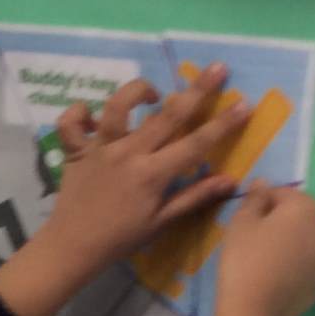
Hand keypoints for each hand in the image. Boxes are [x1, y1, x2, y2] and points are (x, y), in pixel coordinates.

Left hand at [0, 66, 251, 315]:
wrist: (74, 247)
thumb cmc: (121, 238)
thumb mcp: (161, 222)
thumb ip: (194, 197)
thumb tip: (230, 180)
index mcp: (152, 174)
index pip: (195, 144)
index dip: (222, 124)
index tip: (244, 104)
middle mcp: (128, 153)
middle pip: (167, 115)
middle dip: (197, 90)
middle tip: (217, 68)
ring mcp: (100, 148)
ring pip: (117, 106)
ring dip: (136, 92)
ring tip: (151, 94)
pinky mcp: (75, 150)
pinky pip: (71, 122)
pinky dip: (79, 113)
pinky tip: (91, 115)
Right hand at [204, 184, 314, 315]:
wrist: (251, 311)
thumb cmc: (243, 260)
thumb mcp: (241, 223)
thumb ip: (255, 199)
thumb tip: (263, 183)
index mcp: (305, 209)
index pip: (285, 194)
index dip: (264, 202)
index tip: (247, 219)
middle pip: (301, 218)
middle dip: (282, 222)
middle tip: (256, 240)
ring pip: (308, 242)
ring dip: (292, 244)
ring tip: (267, 260)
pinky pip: (309, 265)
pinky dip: (297, 266)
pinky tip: (276, 277)